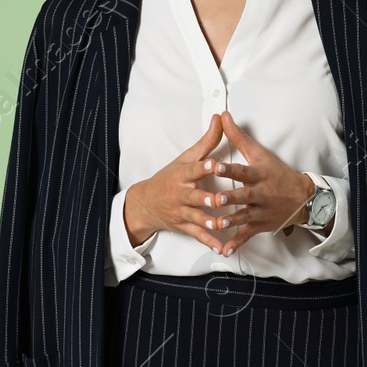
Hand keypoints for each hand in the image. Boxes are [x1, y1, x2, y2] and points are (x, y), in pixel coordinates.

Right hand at [123, 114, 235, 251]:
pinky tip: (222, 247)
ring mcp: (181, 212)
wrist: (145, 203)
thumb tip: (221, 118)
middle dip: (205, 198)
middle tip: (218, 200)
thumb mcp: (185, 158)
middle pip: (193, 197)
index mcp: (182, 175)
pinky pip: (197, 235)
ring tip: (220, 225)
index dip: (202, 167)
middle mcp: (180, 194)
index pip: (192, 170)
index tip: (213, 164)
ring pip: (195, 218)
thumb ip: (207, 141)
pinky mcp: (184, 226)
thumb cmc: (169, 177)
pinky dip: (209, 242)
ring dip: (207, 222)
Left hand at [208, 110, 318, 257]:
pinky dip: (236, 243)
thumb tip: (223, 116)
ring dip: (231, 221)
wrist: (302, 198)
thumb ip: (238, 136)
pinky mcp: (260, 225)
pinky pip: (247, 235)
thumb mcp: (259, 154)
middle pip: (243, 195)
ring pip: (244, 216)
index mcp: (258, 175)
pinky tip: (224, 250)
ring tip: (217, 224)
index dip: (228, 168)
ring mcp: (260, 211)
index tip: (214, 165)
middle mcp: (260, 194)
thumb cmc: (277, 173)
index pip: (242, 170)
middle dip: (230, 198)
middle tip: (216, 199)